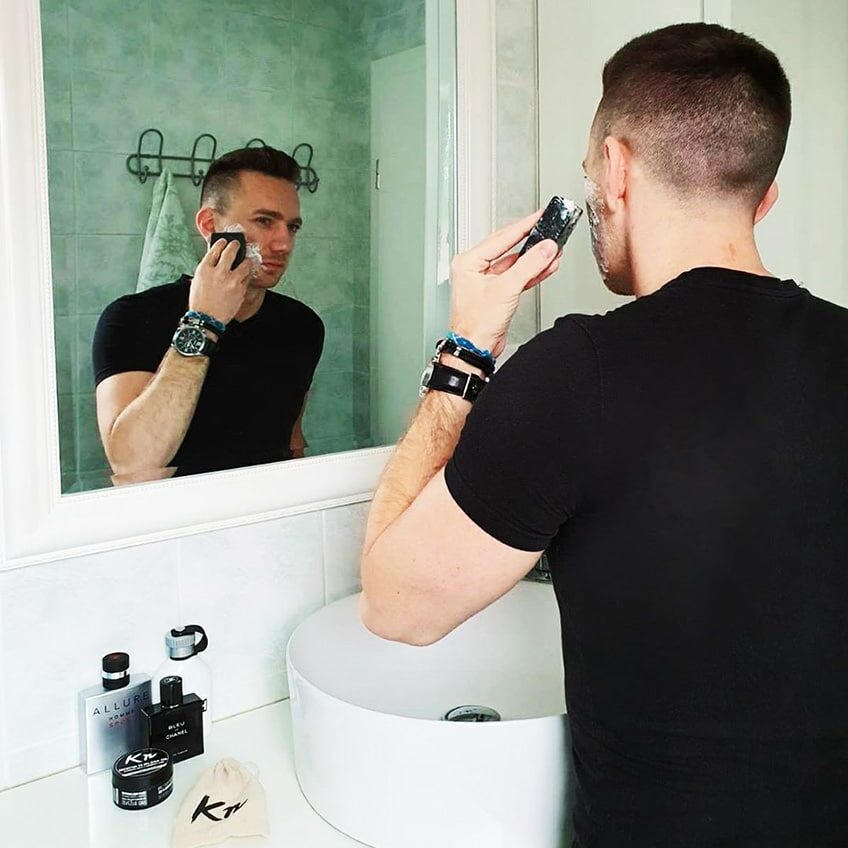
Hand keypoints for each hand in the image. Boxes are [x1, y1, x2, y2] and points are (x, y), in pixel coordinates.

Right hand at [188, 238, 251, 324]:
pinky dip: (245, 278)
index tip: (224, 241)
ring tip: (246, 262)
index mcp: (205, 269)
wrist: (206, 318)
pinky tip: (243, 278)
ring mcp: (232, 281)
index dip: (221, 243)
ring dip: (246, 262)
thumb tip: (215, 259)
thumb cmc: (200, 302)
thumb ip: (207, 269)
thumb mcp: (197, 281)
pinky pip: (246, 279)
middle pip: (231, 252)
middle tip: (237, 244)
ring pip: (245, 265)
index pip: (215, 249)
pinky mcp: (240, 290)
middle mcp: (219, 272)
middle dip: (235, 245)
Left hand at [449, 209, 561, 358]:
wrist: (475, 349)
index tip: (539, 216)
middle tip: (549, 228)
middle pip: (509, 247)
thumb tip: (544, 248)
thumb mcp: (505, 289)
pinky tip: (546, 266)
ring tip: (554, 249)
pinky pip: (517, 277)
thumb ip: (528, 266)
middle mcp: (475, 269)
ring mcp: (487, 281)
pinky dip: (532, 273)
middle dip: (532, 241)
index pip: (501, 237)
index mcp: (468, 262)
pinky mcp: (497, 293)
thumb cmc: (475, 325)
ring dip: (535, 258)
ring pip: (516, 263)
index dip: (523, 226)